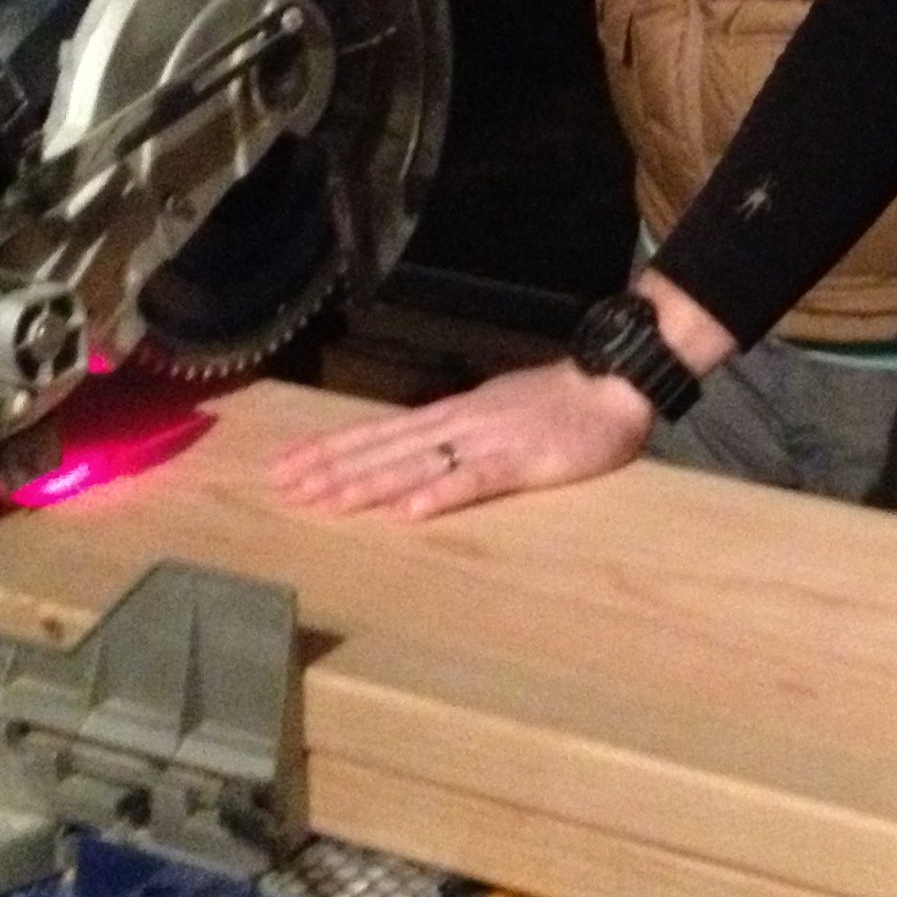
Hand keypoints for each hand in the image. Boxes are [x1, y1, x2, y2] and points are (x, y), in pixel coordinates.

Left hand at [272, 360, 654, 519]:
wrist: (614, 384)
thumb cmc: (562, 402)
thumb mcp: (497, 410)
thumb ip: (458, 432)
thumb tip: (412, 450)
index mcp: (452, 413)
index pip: (378, 431)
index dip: (330, 450)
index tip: (285, 466)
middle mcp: (458, 422)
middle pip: (383, 448)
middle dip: (330, 470)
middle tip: (282, 490)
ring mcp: (489, 441)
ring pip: (416, 463)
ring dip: (367, 484)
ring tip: (325, 503)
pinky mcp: (523, 462)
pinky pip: (476, 480)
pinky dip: (440, 494)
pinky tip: (409, 512)